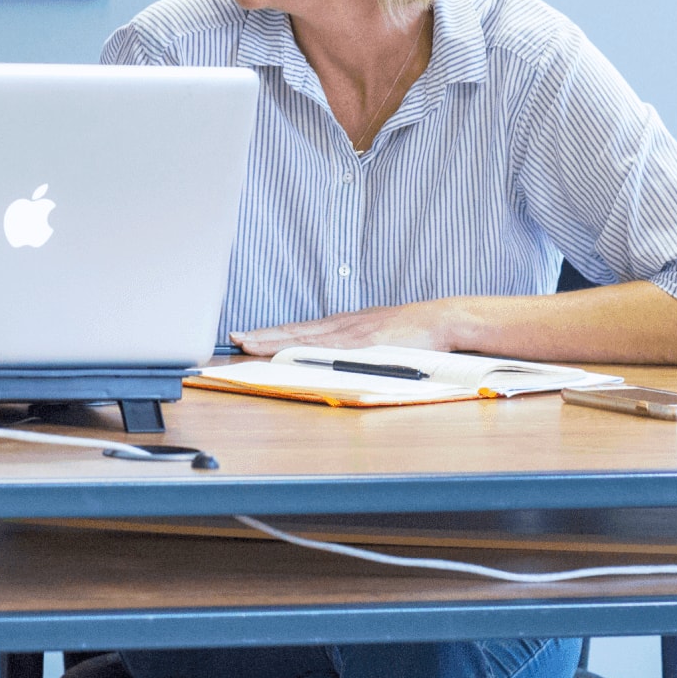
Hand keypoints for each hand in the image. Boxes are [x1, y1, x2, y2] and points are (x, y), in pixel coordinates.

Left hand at [231, 301, 454, 356]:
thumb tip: (340, 358)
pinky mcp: (365, 340)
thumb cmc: (415, 332)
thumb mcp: (379, 336)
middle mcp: (343, 324)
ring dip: (275, 340)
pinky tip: (288, 352)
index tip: (248, 336)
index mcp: (345, 325)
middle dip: (263, 334)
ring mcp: (352, 331)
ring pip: (304, 336)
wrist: (442, 319)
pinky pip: (329, 346)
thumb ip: (358, 346)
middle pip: (295, 330)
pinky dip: (305, 348)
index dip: (273, 334)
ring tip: (249, 342)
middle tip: (234, 336)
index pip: (301, 330)